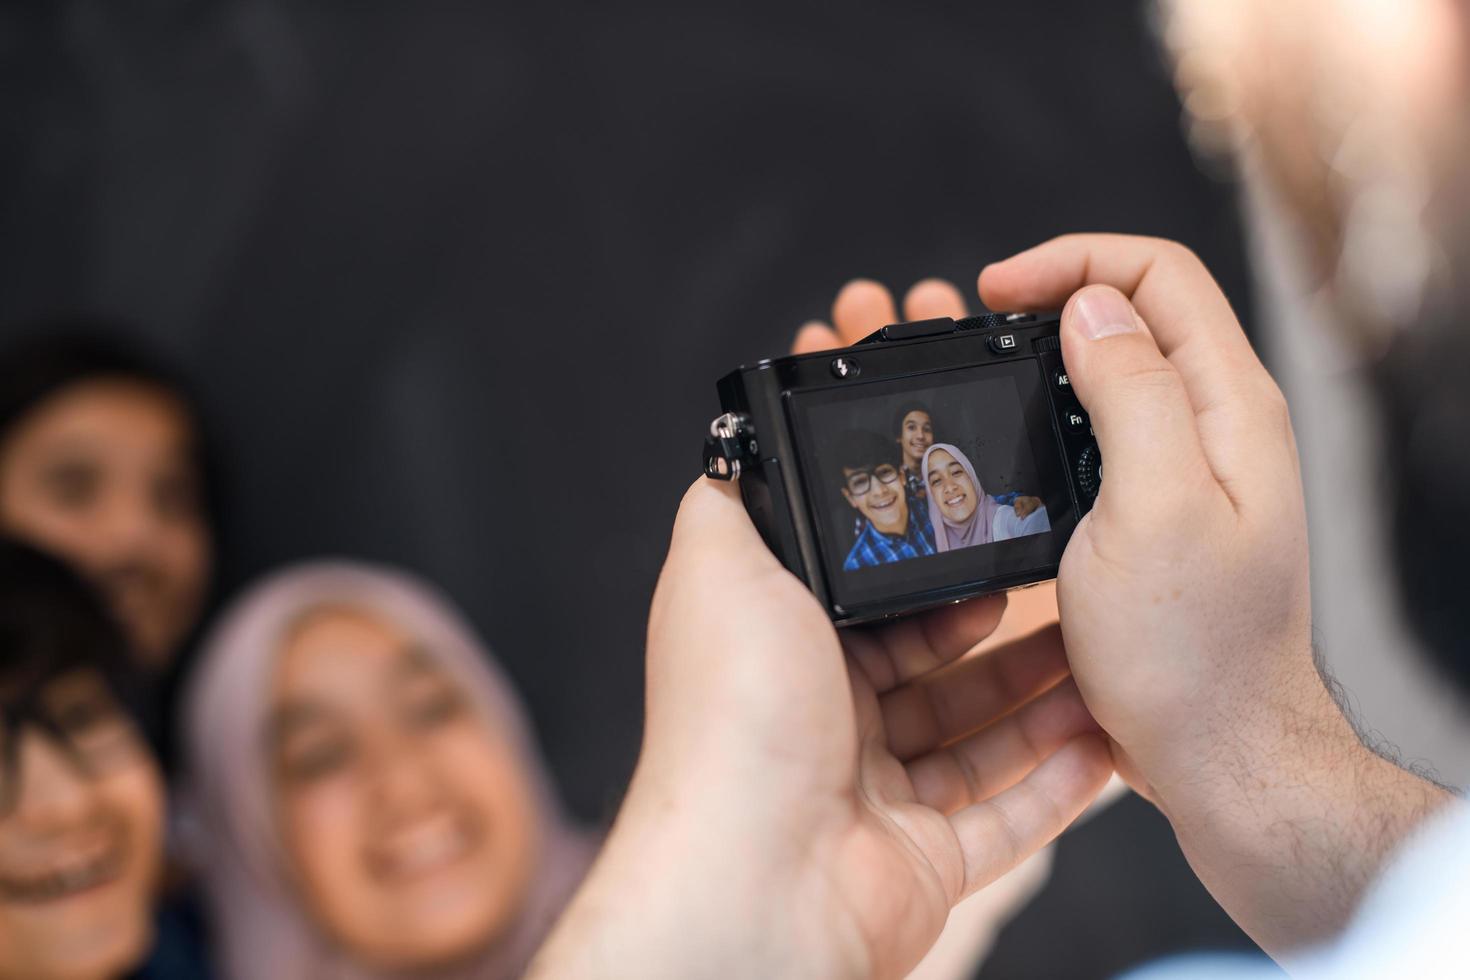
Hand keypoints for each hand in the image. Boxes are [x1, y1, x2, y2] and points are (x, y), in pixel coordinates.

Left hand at [530, 480, 1110, 978]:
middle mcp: (828, 726)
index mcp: (786, 658)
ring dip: (1046, 702)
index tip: (995, 541)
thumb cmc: (734, 719)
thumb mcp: (718, 570)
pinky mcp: (922, 863)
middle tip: (1076, 597)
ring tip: (1110, 661)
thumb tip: (733, 454)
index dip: (937, 577)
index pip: (875, 606)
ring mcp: (876, 799)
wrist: (757, 874)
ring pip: (980, 740)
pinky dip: (1059, 786)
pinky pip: (1007, 823)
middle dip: (1009, 634)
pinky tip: (1105, 743)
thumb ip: (730, 507)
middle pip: (937, 670)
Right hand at [980, 234, 1449, 953]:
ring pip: (1111, 369)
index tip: (997, 292)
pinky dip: (1047, 412)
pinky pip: (1098, 429)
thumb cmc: (1191, 654)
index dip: (1074, 263)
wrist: (1216, 752)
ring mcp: (1185, 469)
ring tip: (975, 369)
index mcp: (1230, 407)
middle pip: (1135, 311)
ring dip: (1041, 354)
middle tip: (970, 321)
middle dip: (1049, 295)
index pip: (1159, 276)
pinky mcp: (1152, 510)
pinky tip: (1007, 438)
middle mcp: (1215, 426)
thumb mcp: (1154, 509)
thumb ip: (1133, 394)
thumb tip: (1094, 307)